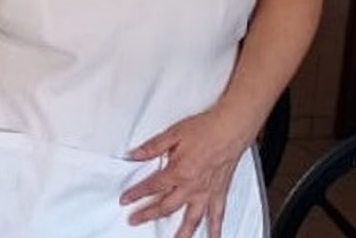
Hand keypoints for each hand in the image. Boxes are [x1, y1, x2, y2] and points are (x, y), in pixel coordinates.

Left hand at [120, 108, 244, 237]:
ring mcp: (206, 192)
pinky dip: (215, 228)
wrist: (230, 128)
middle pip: (166, 206)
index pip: (152, 187)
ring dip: (181, 232)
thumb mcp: (173, 134)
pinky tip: (213, 237)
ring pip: (191, 218)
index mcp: (178, 171)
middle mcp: (192, 186)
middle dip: (148, 215)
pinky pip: (217, 214)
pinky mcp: (219, 192)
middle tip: (135, 221)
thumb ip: (152, 147)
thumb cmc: (205, 129)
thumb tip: (135, 155)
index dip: (136, 194)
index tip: (125, 200)